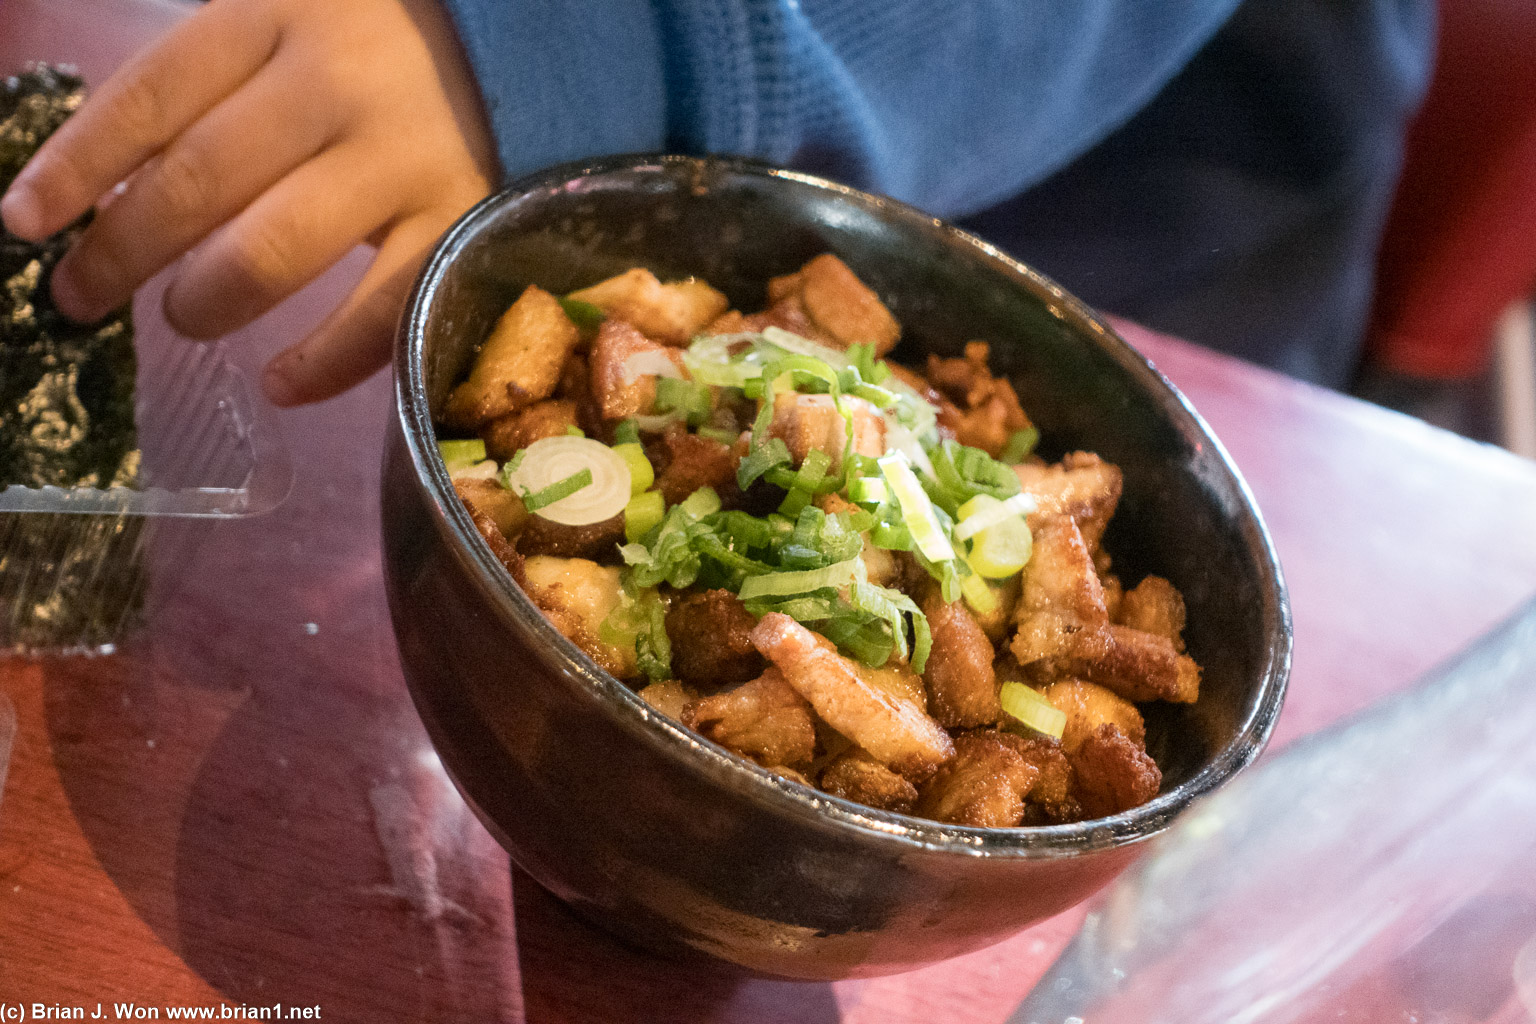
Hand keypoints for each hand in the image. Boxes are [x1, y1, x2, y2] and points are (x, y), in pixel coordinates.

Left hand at [0, 0, 496, 405]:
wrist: (538, 47)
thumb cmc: (388, 43)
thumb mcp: (294, 20)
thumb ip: (217, 79)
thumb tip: (112, 183)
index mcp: (280, 13)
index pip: (151, 96)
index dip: (77, 166)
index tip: (23, 223)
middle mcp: (335, 84)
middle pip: (198, 181)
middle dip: (121, 252)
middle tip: (83, 297)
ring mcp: (403, 159)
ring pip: (273, 251)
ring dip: (207, 301)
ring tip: (183, 318)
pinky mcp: (462, 223)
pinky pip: (378, 312)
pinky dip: (322, 363)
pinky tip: (281, 385)